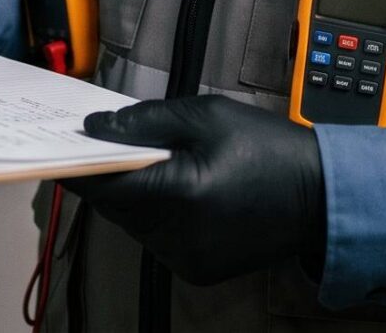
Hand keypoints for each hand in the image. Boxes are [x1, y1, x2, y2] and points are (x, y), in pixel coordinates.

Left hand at [65, 97, 326, 285]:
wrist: (321, 197)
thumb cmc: (270, 150)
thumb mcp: (206, 115)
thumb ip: (145, 120)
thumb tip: (96, 126)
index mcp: (179, 193)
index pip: (104, 184)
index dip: (79, 164)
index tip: (64, 143)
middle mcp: (177, 235)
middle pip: (115, 205)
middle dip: (112, 173)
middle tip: (117, 142)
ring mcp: (186, 258)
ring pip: (133, 224)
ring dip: (135, 195)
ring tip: (163, 165)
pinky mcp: (196, 270)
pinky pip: (156, 239)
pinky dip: (157, 215)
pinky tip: (182, 191)